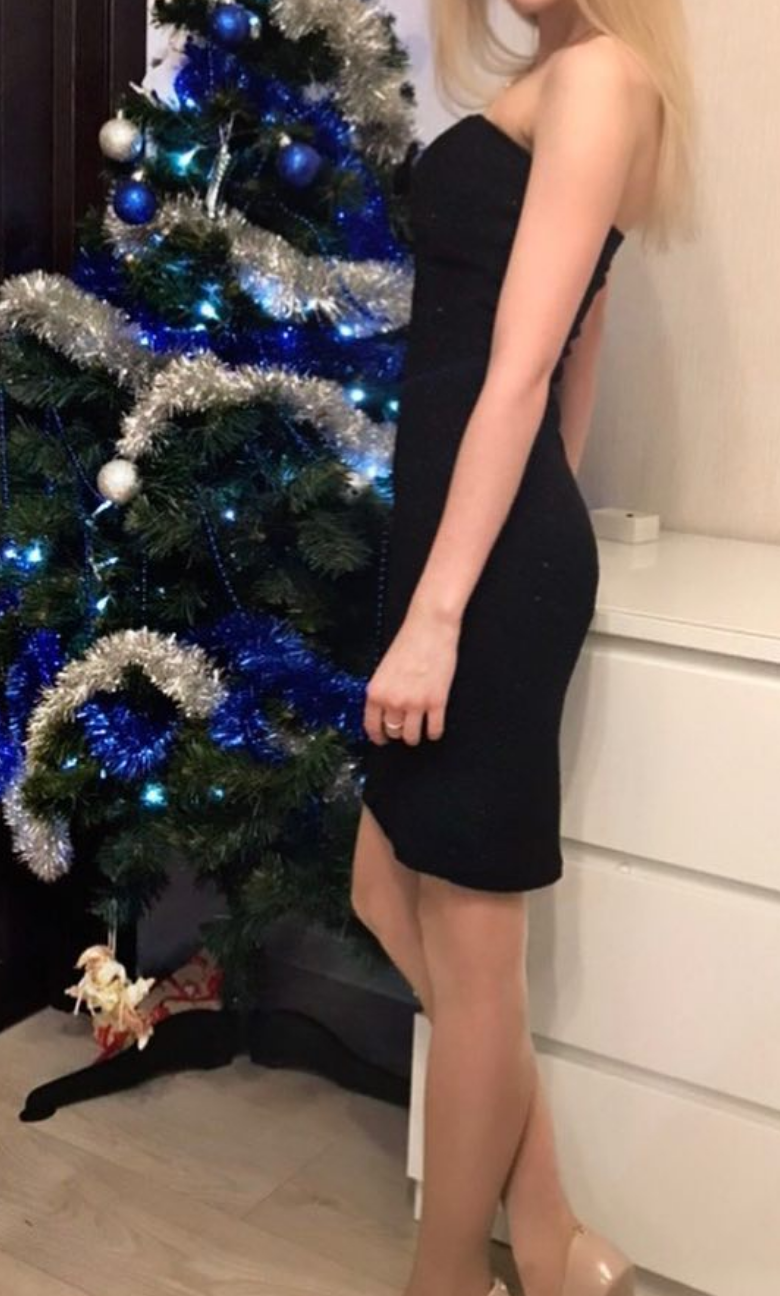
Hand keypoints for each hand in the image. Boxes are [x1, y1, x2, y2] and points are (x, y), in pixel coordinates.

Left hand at [363, 603, 460, 745]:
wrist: (430, 627)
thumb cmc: (408, 642)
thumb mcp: (384, 669)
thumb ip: (383, 691)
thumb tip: (385, 711)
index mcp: (376, 692)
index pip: (372, 726)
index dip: (378, 737)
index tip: (382, 740)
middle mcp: (393, 700)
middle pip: (394, 732)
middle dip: (398, 733)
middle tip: (404, 729)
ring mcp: (416, 703)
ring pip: (412, 736)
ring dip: (415, 736)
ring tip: (419, 731)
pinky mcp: (437, 702)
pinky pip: (434, 730)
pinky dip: (434, 733)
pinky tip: (434, 729)